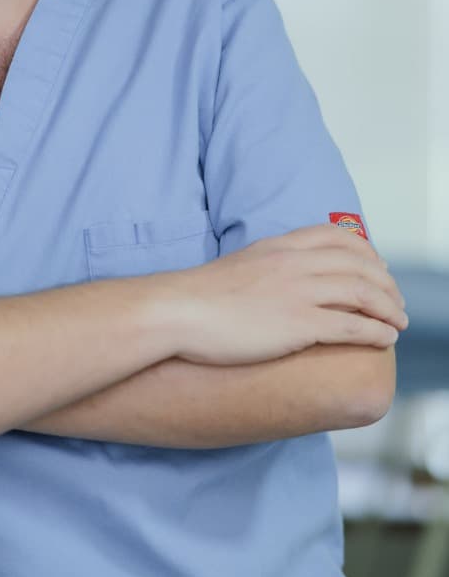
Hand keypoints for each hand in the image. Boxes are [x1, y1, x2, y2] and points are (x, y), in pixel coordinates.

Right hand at [162, 224, 407, 365]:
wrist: (178, 312)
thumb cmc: (199, 297)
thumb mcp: (239, 264)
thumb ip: (267, 265)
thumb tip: (277, 281)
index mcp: (280, 246)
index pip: (338, 238)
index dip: (366, 253)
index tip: (378, 268)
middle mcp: (295, 263)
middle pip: (359, 265)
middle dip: (385, 284)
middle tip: (395, 302)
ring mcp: (299, 293)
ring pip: (363, 294)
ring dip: (389, 309)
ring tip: (397, 323)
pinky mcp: (299, 324)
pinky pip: (352, 326)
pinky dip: (376, 331)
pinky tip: (385, 339)